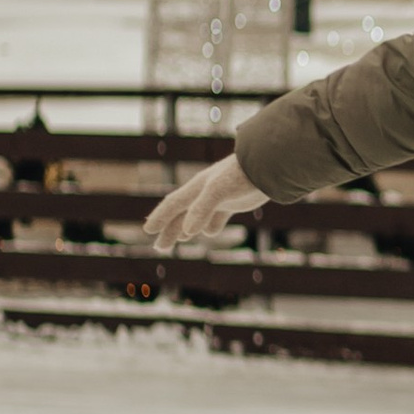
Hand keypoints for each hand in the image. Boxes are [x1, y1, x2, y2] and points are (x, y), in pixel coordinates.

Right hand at [146, 156, 264, 250]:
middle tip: (159, 247)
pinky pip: (216, 217)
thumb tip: (187, 232)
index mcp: (197, 188)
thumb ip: (202, 209)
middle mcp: (204, 193)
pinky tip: (209, 232)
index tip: (148, 230)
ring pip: (197, 218)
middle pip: (182, 215)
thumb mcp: (218, 190)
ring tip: (179, 240)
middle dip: (170, 231)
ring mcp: (219, 198)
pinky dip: (210, 226)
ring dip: (187, 229)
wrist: (266, 166)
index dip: (160, 217)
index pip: (173, 204)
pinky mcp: (233, 203)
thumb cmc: (240, 175)